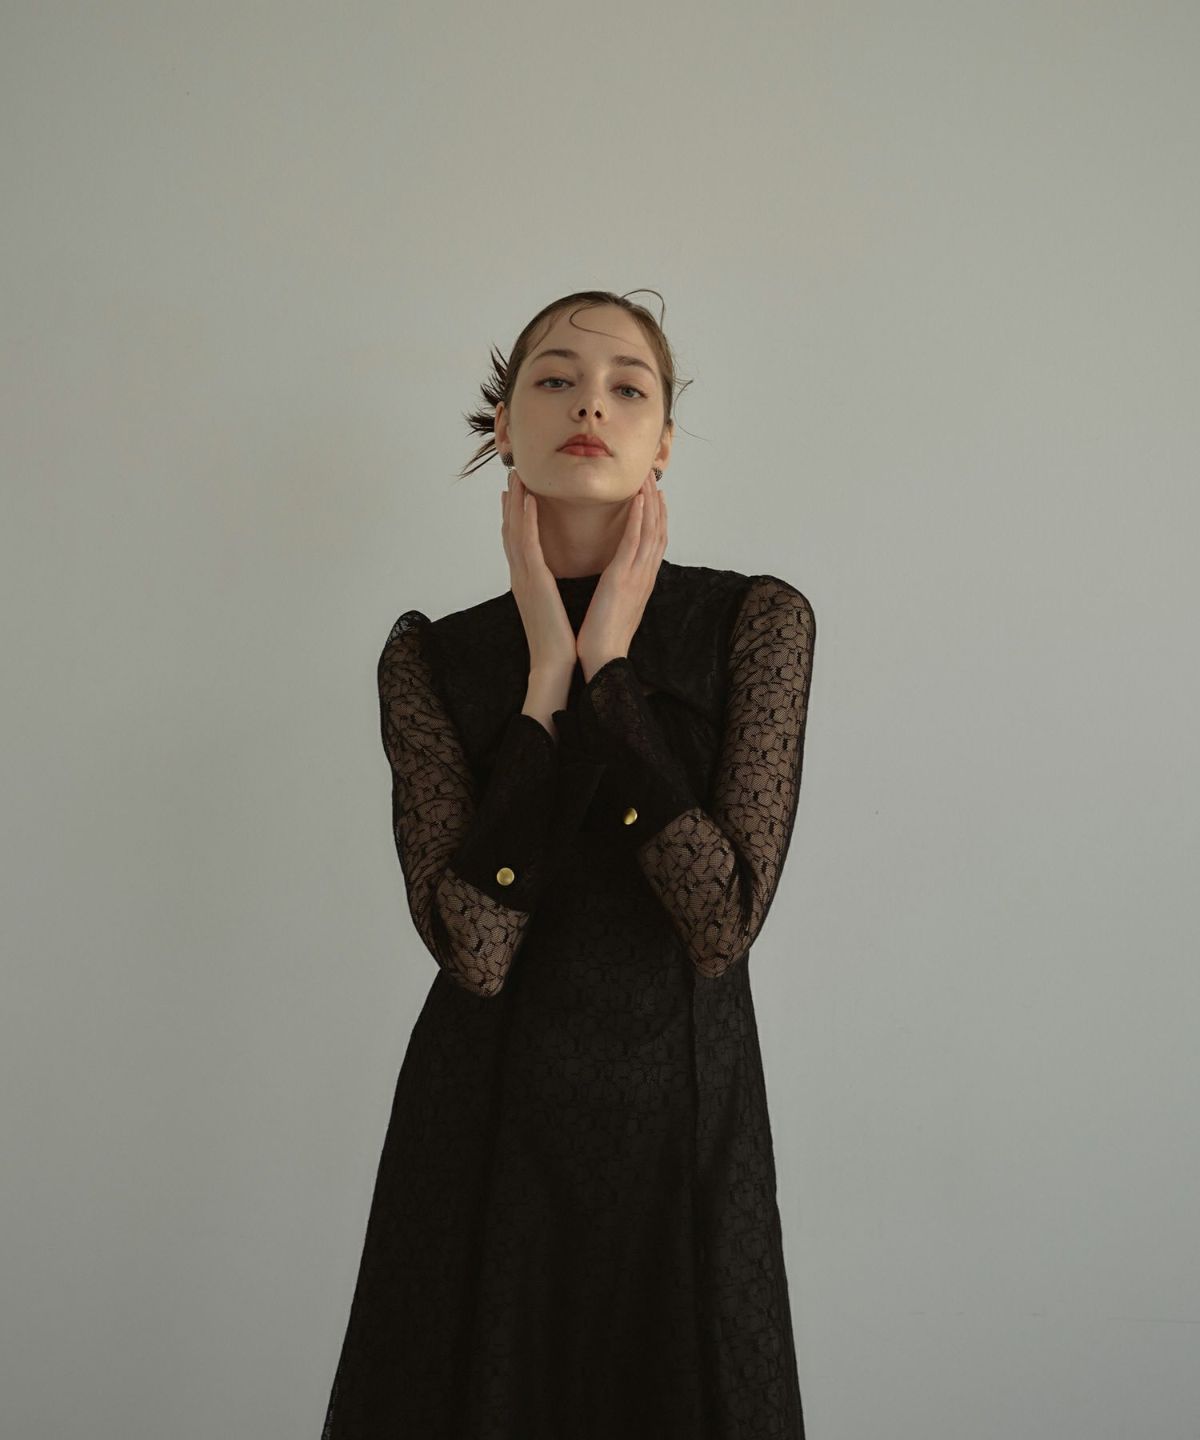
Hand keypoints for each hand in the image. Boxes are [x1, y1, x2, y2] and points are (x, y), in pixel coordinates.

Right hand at [500, 469, 577, 674]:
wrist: (553, 663)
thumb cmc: (557, 641)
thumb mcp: (550, 608)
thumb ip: (546, 590)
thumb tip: (550, 579)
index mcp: (525, 583)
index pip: (516, 543)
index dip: (513, 517)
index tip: (514, 495)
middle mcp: (519, 576)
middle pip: (509, 531)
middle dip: (510, 503)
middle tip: (511, 477)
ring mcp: (523, 578)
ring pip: (514, 531)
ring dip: (515, 502)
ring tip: (518, 478)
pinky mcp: (533, 581)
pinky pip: (528, 544)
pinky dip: (526, 520)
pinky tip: (529, 501)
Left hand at [577, 470, 666, 681]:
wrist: (602, 658)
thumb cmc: (604, 638)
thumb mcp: (615, 606)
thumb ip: (620, 588)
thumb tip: (617, 577)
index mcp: (641, 582)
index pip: (655, 543)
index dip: (657, 518)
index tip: (655, 497)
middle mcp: (645, 576)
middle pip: (659, 531)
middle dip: (658, 504)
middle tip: (653, 479)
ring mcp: (637, 576)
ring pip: (651, 530)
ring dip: (651, 502)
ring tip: (647, 479)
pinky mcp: (623, 578)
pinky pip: (635, 542)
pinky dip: (640, 519)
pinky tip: (640, 500)